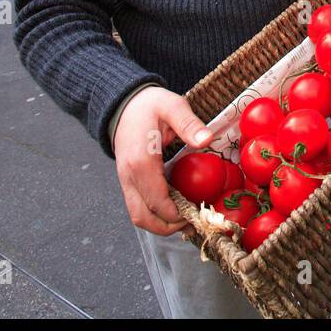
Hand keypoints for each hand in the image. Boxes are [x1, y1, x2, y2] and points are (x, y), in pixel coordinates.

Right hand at [113, 86, 214, 235]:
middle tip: (194, 221)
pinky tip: (176, 207)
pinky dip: (156, 213)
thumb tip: (207, 139)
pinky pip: (139, 206)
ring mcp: (125, 181)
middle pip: (144, 218)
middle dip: (169, 226)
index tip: (199, 212)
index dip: (179, 214)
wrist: (124, 104)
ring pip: (138, 216)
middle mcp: (129, 176)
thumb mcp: (172, 106)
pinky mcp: (127, 181)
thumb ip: (189, 123)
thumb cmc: (149, 105)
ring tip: (187, 217)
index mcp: (141, 162)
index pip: (158, 202)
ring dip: (161, 224)